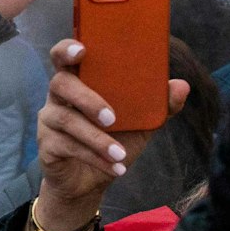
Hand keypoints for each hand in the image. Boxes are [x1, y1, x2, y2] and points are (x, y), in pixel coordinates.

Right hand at [25, 39, 188, 230]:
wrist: (90, 181)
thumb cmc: (112, 140)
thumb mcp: (139, 123)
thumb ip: (158, 105)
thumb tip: (182, 86)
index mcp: (80, 81)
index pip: (64, 57)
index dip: (68, 49)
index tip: (82, 50)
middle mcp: (59, 96)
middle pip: (61, 84)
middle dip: (87, 99)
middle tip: (111, 118)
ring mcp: (50, 120)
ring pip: (66, 120)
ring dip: (96, 138)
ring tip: (120, 154)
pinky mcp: (47, 144)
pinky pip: (68, 147)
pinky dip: (95, 158)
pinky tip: (115, 168)